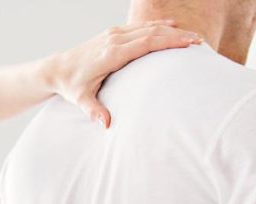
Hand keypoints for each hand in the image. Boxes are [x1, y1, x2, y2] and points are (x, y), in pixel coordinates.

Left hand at [48, 20, 201, 126]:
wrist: (57, 69)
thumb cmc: (72, 86)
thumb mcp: (81, 100)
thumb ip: (95, 111)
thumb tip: (107, 125)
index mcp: (111, 54)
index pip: (146, 43)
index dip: (169, 41)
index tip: (188, 44)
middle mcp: (114, 40)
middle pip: (151, 32)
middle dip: (176, 35)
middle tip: (198, 41)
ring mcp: (113, 34)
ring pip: (147, 27)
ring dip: (170, 30)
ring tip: (191, 36)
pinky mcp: (113, 34)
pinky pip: (139, 27)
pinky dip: (157, 26)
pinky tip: (171, 26)